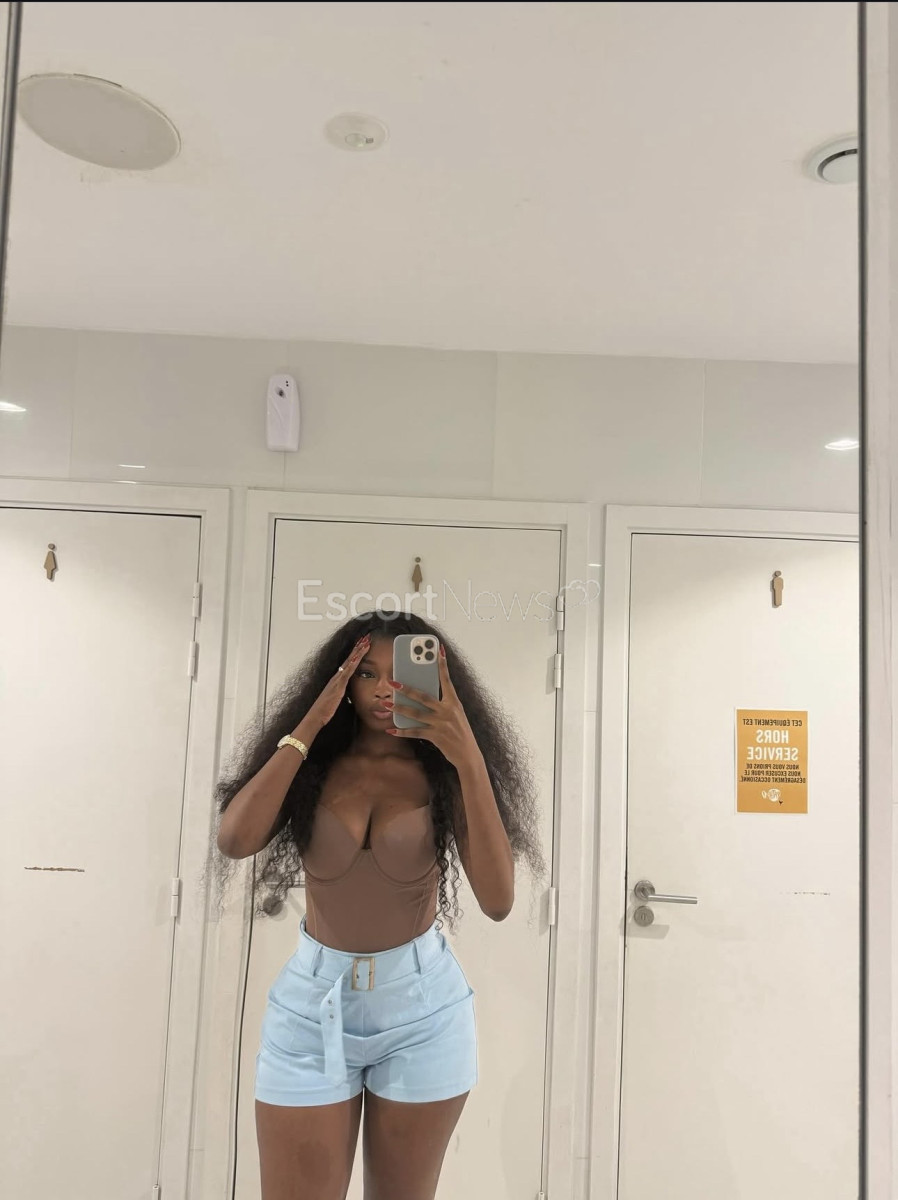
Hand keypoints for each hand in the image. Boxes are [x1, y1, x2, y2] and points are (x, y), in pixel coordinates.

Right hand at [303, 635, 369, 730]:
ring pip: (349, 662)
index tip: (363, 644)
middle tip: (366, 637)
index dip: (356, 652)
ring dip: (357, 652)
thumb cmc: (326, 709)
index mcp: (338, 679)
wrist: (316, 716)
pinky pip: (346, 673)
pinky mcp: (338, 686)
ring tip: (365, 642)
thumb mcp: (337, 697)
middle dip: (358, 647)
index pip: (349, 662)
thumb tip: (346, 689)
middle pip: (350, 658)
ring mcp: (337, 680)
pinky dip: (351, 665)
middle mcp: (337, 677)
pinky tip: (356, 658)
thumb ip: (342, 691)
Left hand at [385, 645, 479, 766]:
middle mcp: (447, 711)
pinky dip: (402, 731)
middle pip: (423, 696)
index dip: (442, 665)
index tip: (438, 650)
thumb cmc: (460, 732)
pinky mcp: (436, 736)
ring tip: (386, 704)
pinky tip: (391, 729)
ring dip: (399, 708)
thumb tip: (422, 695)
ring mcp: (441, 724)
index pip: (447, 680)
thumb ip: (442, 704)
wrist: (468, 754)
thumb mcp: (456, 714)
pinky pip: (415, 732)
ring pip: (416, 714)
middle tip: (392, 682)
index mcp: (454, 702)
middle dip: (406, 689)